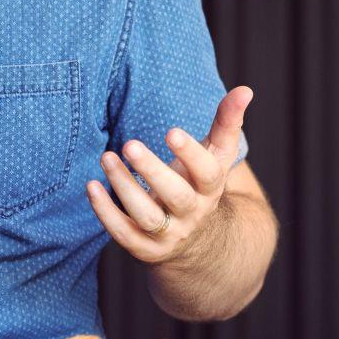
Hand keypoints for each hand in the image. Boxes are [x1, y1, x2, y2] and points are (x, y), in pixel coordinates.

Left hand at [87, 86, 251, 264]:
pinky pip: (124, 234)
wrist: (198, 241)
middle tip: (130, 144)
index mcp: (211, 188)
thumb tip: (245, 89)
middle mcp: (193, 213)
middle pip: (176, 196)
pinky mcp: (145, 249)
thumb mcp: (216, 156)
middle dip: (152, 171)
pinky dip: (106, 212)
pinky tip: (92, 186)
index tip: (171, 131)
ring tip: (107, 158)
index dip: (190, 154)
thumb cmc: (199, 184)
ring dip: (124, 187)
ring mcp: (169, 234)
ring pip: (147, 216)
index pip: (207, 173)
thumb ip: (226, 123)